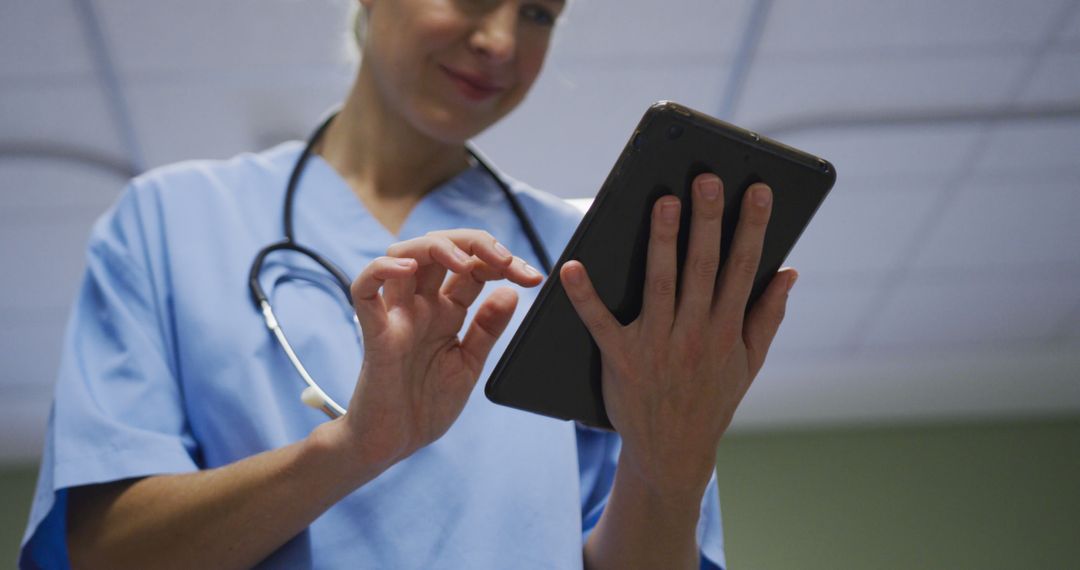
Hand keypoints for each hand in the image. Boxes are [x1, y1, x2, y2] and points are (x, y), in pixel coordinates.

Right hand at [337, 229, 542, 472]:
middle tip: (506, 260)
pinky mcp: (375, 334)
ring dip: (436, 247)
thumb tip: (511, 293)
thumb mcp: (469, 364)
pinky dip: (381, 270)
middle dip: (475, 243)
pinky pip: (364, 289)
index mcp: (446, 312)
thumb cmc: (424, 406)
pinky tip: (407, 270)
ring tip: (465, 261)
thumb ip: (487, 329)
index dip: (503, 263)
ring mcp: (396, 315)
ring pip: (403, 254)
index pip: (473, 268)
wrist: (391, 445)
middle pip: (440, 248)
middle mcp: (421, 306)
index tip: (534, 277)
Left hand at [561, 174, 796, 499]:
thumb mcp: (749, 362)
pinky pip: (600, 322)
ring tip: (664, 201)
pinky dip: (584, 296)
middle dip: (707, 221)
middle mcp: (695, 334)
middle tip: (708, 179)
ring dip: (662, 242)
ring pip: (660, 284)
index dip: (753, 229)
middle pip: (702, 267)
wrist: (673, 451)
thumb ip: (767, 316)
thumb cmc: (712, 399)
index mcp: (726, 329)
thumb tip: (790, 271)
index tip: (759, 192)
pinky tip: (572, 266)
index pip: (743, 269)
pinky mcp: (621, 360)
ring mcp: (657, 346)